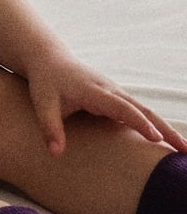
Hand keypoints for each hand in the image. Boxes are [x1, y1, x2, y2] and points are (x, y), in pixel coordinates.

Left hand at [25, 51, 186, 155]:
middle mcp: (111, 90)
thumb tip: (55, 153)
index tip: (156, 138)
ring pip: (146, 111)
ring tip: (184, 150)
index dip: (139, 122)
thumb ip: (49, 127)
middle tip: (185, 150)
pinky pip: (140, 112)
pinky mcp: (116, 98)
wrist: (49, 60)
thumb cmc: (45, 82)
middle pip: (143, 109)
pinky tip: (166, 142)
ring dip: (165, 128)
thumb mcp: (42, 103)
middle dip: (165, 129)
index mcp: (94, 91)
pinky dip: (155, 125)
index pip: (122, 107)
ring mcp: (116, 93)